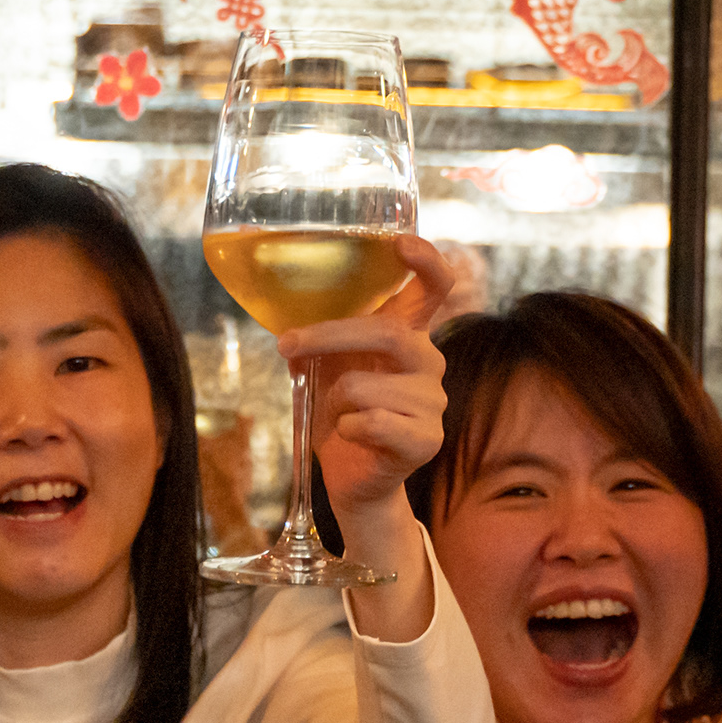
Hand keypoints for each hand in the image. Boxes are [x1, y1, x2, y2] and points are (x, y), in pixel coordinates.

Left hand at [279, 234, 455, 543]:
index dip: (425, 261)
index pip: (433, 288)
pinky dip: (345, 429)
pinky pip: (369, 422)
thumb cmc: (340, 416)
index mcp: (407, 336)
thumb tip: (290, 330)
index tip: (400, 243)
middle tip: (288, 344)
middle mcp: (427, 361)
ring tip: (337, 415)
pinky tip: (352, 436)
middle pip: (388, 332)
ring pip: (363, 386)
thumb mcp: (326, 370)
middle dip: (330, 336)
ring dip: (332, 402)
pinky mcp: (426, 440)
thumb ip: (321, 342)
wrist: (353, 479)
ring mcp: (433, 402)